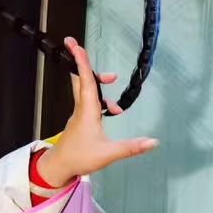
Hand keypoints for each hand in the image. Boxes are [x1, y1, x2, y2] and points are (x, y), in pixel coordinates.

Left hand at [36, 37, 157, 188]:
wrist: (59, 167)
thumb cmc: (79, 158)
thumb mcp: (108, 154)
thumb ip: (131, 147)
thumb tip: (153, 142)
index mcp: (87, 111)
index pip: (85, 81)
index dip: (82, 62)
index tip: (74, 45)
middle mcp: (81, 108)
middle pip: (82, 79)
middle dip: (87, 65)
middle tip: (88, 53)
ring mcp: (79, 113)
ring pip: (86, 90)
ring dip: (99, 85)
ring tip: (116, 92)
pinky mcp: (80, 119)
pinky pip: (89, 101)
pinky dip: (101, 100)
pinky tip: (113, 111)